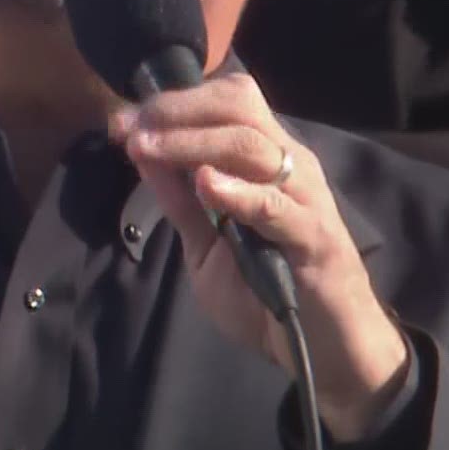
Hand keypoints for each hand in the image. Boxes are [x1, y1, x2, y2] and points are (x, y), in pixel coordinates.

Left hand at [112, 72, 410, 440]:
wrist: (325, 348)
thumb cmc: (267, 292)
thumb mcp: (206, 245)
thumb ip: (178, 201)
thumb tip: (141, 152)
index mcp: (267, 159)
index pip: (225, 101)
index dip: (173, 103)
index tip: (124, 120)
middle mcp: (290, 165)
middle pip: (238, 107)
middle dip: (177, 111)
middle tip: (130, 128)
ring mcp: (306, 196)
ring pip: (252, 146)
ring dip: (193, 142)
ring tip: (149, 148)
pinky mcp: (314, 237)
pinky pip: (275, 205)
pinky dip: (237, 190)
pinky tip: (204, 183)